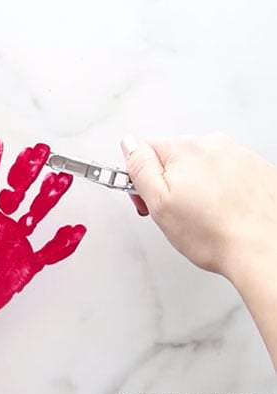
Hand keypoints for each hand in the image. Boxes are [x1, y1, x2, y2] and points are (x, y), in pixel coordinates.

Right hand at [121, 133, 276, 278]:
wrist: (266, 249)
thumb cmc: (216, 234)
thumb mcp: (159, 203)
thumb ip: (140, 168)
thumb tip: (130, 144)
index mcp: (185, 150)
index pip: (146, 149)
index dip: (141, 177)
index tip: (148, 198)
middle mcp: (213, 145)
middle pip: (175, 156)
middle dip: (170, 180)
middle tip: (176, 211)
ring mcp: (239, 156)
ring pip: (202, 165)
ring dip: (197, 185)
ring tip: (203, 214)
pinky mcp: (257, 169)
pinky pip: (228, 173)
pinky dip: (222, 189)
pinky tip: (223, 211)